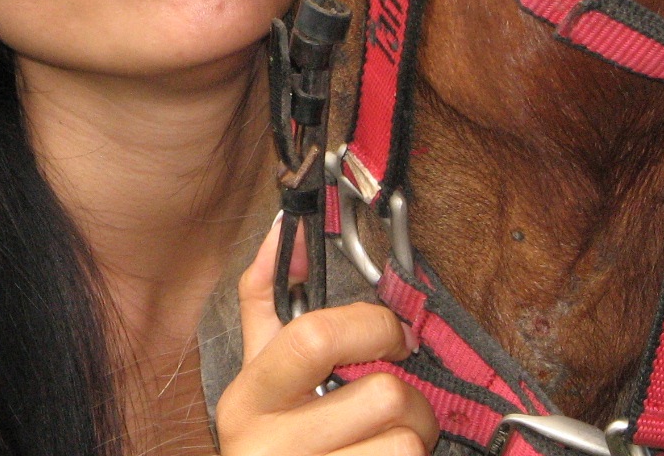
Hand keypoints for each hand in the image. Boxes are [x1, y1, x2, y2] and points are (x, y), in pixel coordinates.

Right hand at [215, 215, 437, 455]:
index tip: (393, 334)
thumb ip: (267, 303)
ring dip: (416, 445)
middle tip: (404, 408)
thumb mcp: (259, 378)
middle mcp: (267, 448)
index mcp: (247, 399)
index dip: (372, 325)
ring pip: (407, 445)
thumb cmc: (274, 446)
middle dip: (413, 399)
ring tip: (390, 448)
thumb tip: (285, 230)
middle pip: (383, 395)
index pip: (314, 336)